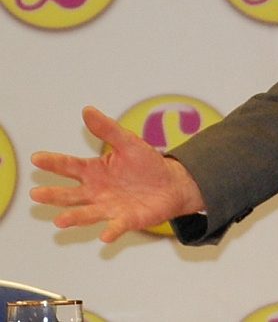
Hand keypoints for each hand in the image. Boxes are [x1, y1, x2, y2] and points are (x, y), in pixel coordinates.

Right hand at [30, 106, 204, 241]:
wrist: (171, 183)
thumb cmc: (146, 164)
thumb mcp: (128, 142)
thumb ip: (108, 129)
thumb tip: (87, 110)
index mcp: (94, 171)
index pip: (70, 166)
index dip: (53, 163)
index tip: (36, 158)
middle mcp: (96, 192)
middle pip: (71, 195)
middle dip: (53, 195)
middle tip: (36, 194)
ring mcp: (109, 207)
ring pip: (88, 214)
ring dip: (74, 218)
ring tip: (59, 220)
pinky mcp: (127, 220)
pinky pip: (117, 227)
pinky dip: (111, 231)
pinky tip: (105, 236)